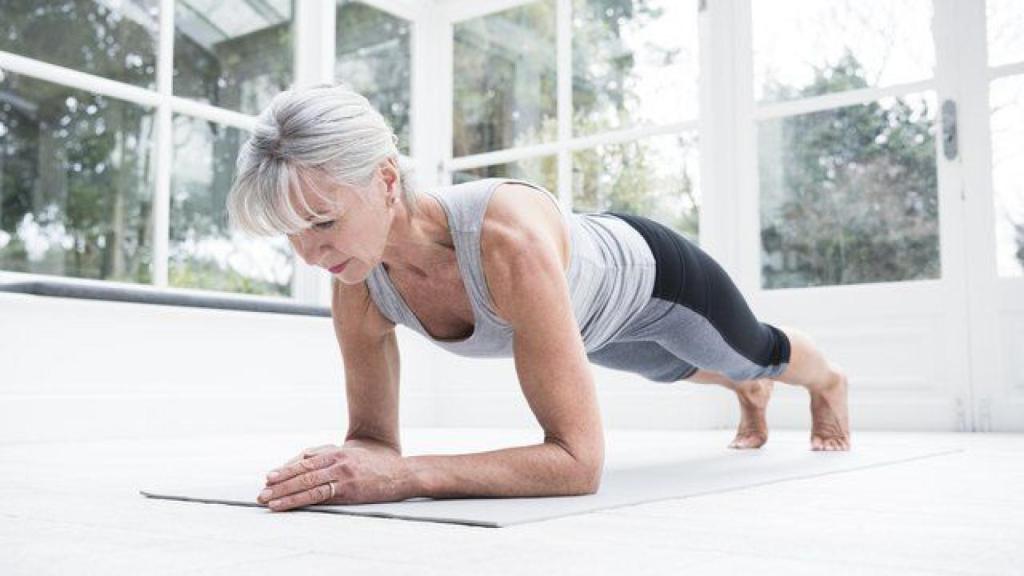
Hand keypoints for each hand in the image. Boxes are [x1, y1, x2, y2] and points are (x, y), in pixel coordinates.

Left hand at [256, 445, 414, 510]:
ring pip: (307, 483)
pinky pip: (320, 495)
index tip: (269, 477)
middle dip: (280, 482)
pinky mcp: (349, 490)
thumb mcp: (352, 455)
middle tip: (262, 492)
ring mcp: (343, 475)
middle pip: (302, 471)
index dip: (285, 469)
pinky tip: (289, 504)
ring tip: (269, 500)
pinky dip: (301, 500)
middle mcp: (337, 461)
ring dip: (285, 493)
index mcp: (336, 452)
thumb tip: (303, 462)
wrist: (402, 473)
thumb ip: (329, 456)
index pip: (304, 460)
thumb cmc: (376, 466)